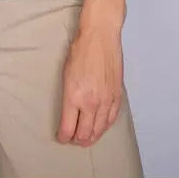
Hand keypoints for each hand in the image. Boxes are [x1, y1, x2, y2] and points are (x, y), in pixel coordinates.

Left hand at [56, 23, 123, 146]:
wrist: (100, 37)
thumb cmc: (80, 50)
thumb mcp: (66, 74)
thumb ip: (68, 97)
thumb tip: (69, 112)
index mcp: (74, 97)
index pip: (68, 129)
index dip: (63, 137)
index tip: (61, 137)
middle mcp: (91, 103)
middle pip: (84, 134)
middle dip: (76, 140)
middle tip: (72, 140)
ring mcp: (106, 101)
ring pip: (99, 130)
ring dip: (91, 137)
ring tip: (85, 138)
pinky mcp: (116, 96)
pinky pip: (111, 119)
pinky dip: (105, 127)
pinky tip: (100, 128)